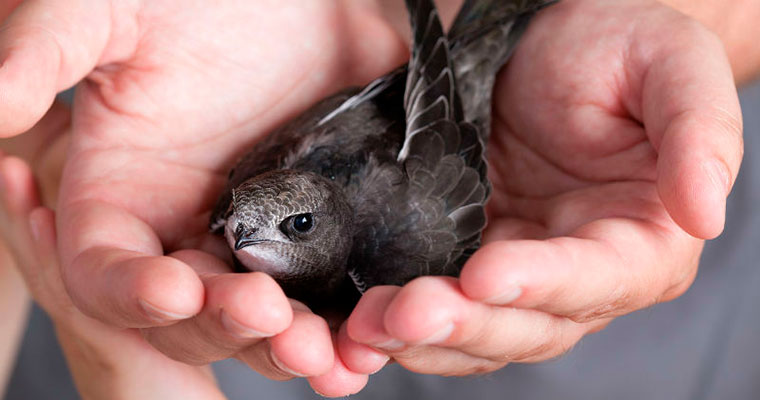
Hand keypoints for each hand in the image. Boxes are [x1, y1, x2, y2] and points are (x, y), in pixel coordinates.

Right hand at [1, 0, 406, 394]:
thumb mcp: (108, 10)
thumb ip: (45, 51)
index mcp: (122, 192)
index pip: (106, 271)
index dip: (130, 294)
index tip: (175, 292)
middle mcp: (187, 224)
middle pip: (190, 314)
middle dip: (224, 328)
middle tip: (271, 320)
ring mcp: (258, 232)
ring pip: (261, 319)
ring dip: (289, 347)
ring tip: (330, 359)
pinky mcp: (319, 225)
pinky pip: (326, 293)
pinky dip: (343, 327)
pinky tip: (366, 350)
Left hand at [344, 0, 741, 374]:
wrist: (554, 40)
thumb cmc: (620, 45)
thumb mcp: (671, 66)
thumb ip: (699, 135)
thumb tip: (706, 215)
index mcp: (642, 240)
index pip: (596, 278)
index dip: (542, 283)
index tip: (486, 275)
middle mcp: (582, 273)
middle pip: (530, 324)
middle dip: (467, 324)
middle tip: (406, 313)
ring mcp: (521, 270)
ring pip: (478, 330)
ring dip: (422, 338)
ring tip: (367, 325)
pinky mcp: (470, 255)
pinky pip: (441, 304)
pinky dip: (402, 323)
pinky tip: (361, 320)